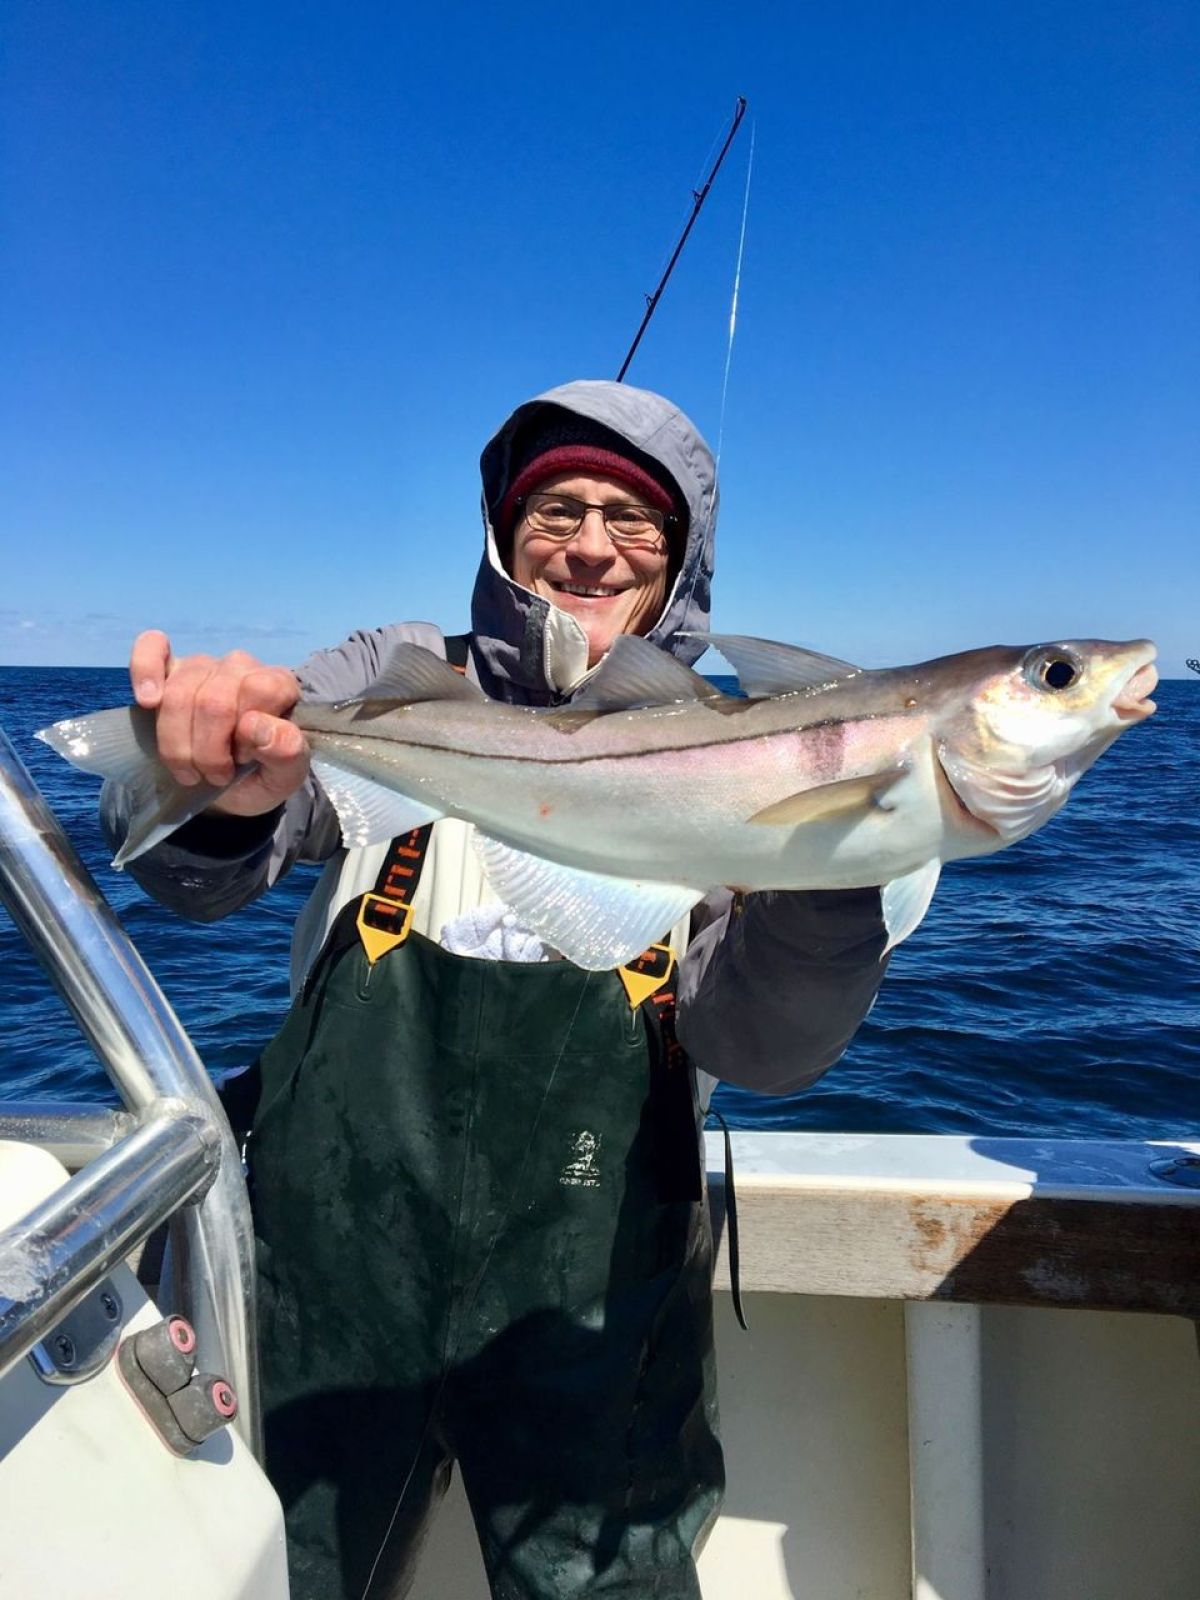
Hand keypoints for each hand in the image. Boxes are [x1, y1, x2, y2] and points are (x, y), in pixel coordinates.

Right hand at [130, 630, 308, 816]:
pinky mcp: (170, 669)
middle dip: (207, 751)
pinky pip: (152, 648)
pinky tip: (148, 702)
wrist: (232, 787)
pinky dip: (145, 671)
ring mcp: (203, 665)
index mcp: (278, 685)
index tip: (243, 761)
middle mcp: (241, 667)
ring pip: (177, 695)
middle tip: (216, 776)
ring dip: (177, 745)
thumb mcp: (285, 778)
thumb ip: (286, 753)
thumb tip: (258, 726)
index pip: (259, 689)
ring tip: (191, 771)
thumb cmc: (261, 775)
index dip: (244, 735)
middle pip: (212, 701)